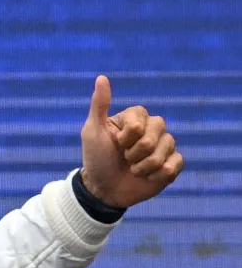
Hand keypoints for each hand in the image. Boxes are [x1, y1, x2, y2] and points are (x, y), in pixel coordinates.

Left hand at [80, 75, 183, 207]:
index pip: (141, 119)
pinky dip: (158, 174)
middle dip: (136, 151)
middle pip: (158, 131)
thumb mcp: (92, 132)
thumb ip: (99, 105)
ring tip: (133, 170)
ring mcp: (164, 146)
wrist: (102, 190)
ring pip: (167, 148)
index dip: (128, 135)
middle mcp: (152, 129)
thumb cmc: (96, 159)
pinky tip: (147, 177)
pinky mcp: (172, 165)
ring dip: (144, 165)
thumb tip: (101, 78)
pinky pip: (175, 164)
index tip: (116, 143)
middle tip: (125, 158)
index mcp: (135, 118)